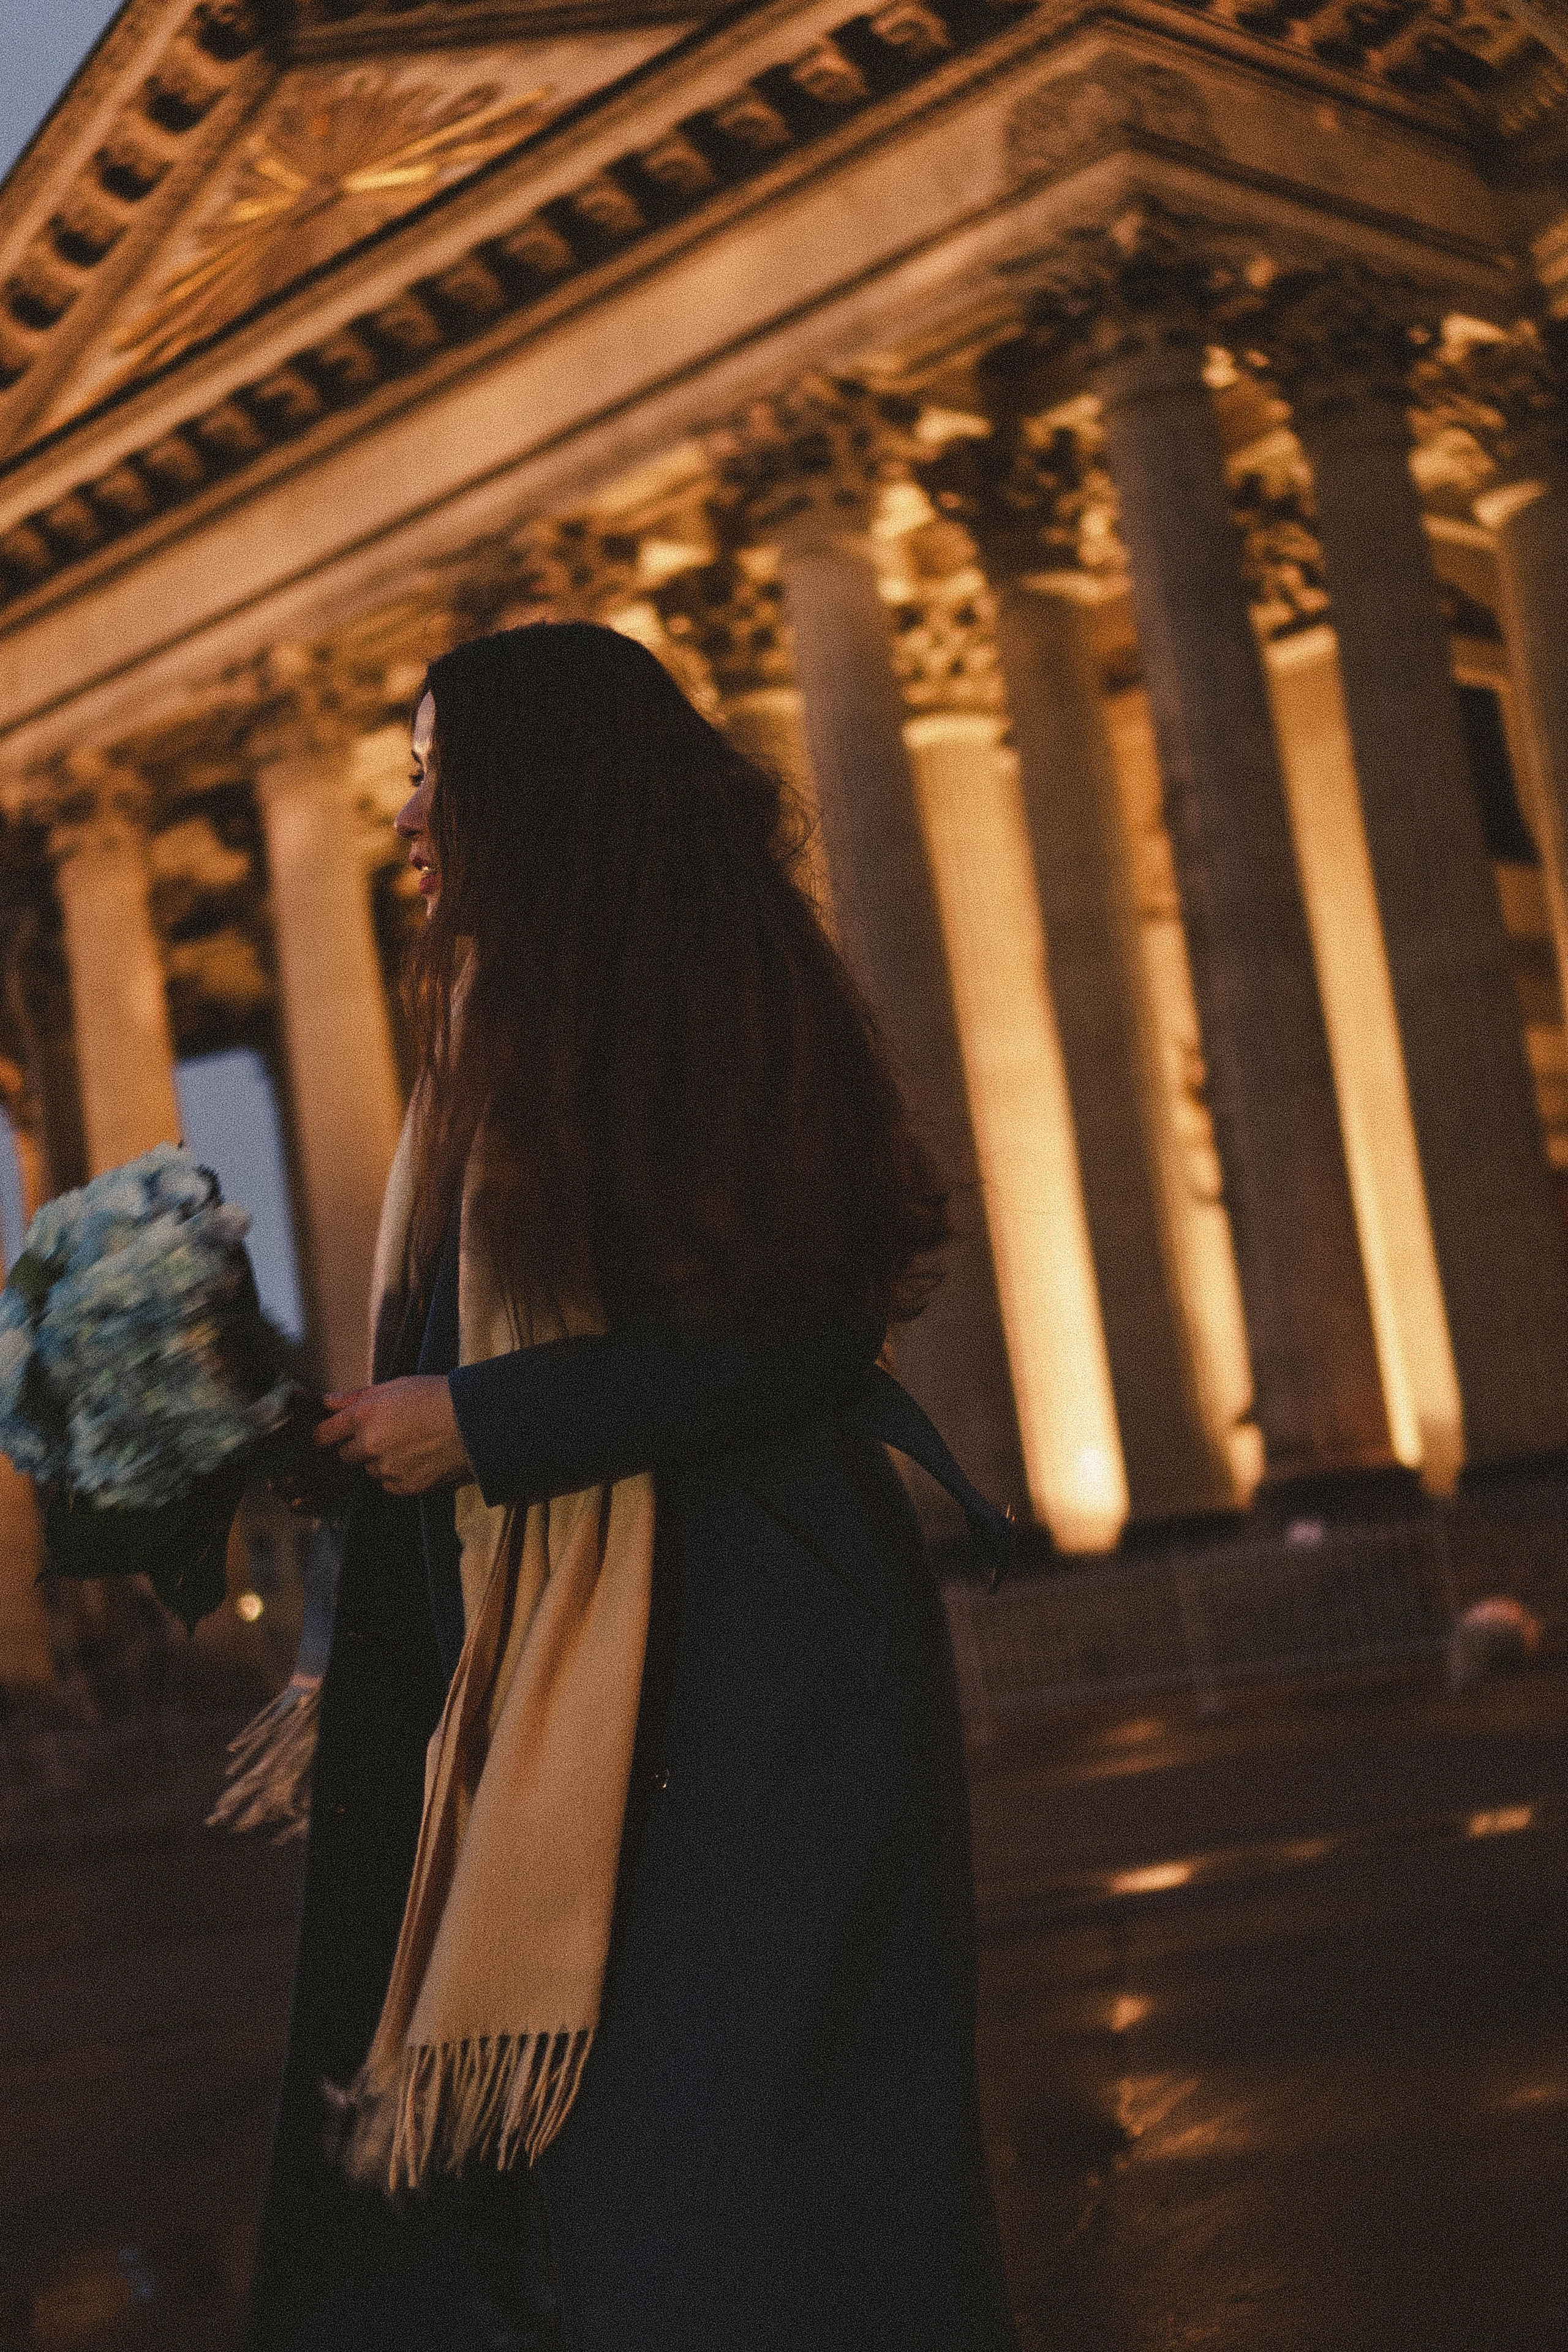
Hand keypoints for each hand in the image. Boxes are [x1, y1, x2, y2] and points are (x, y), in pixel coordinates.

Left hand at [314, 1375, 473, 1496]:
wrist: (475, 1422)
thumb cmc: (436, 1396)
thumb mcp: (396, 1386)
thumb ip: (356, 1396)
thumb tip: (325, 1401)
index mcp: (364, 1415)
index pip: (323, 1435)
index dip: (323, 1437)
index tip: (328, 1437)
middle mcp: (370, 1444)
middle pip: (346, 1455)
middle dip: (359, 1447)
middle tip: (386, 1435)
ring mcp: (387, 1468)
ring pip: (371, 1470)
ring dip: (382, 1461)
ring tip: (410, 1446)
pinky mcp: (405, 1486)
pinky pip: (390, 1484)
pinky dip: (399, 1475)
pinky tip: (419, 1460)